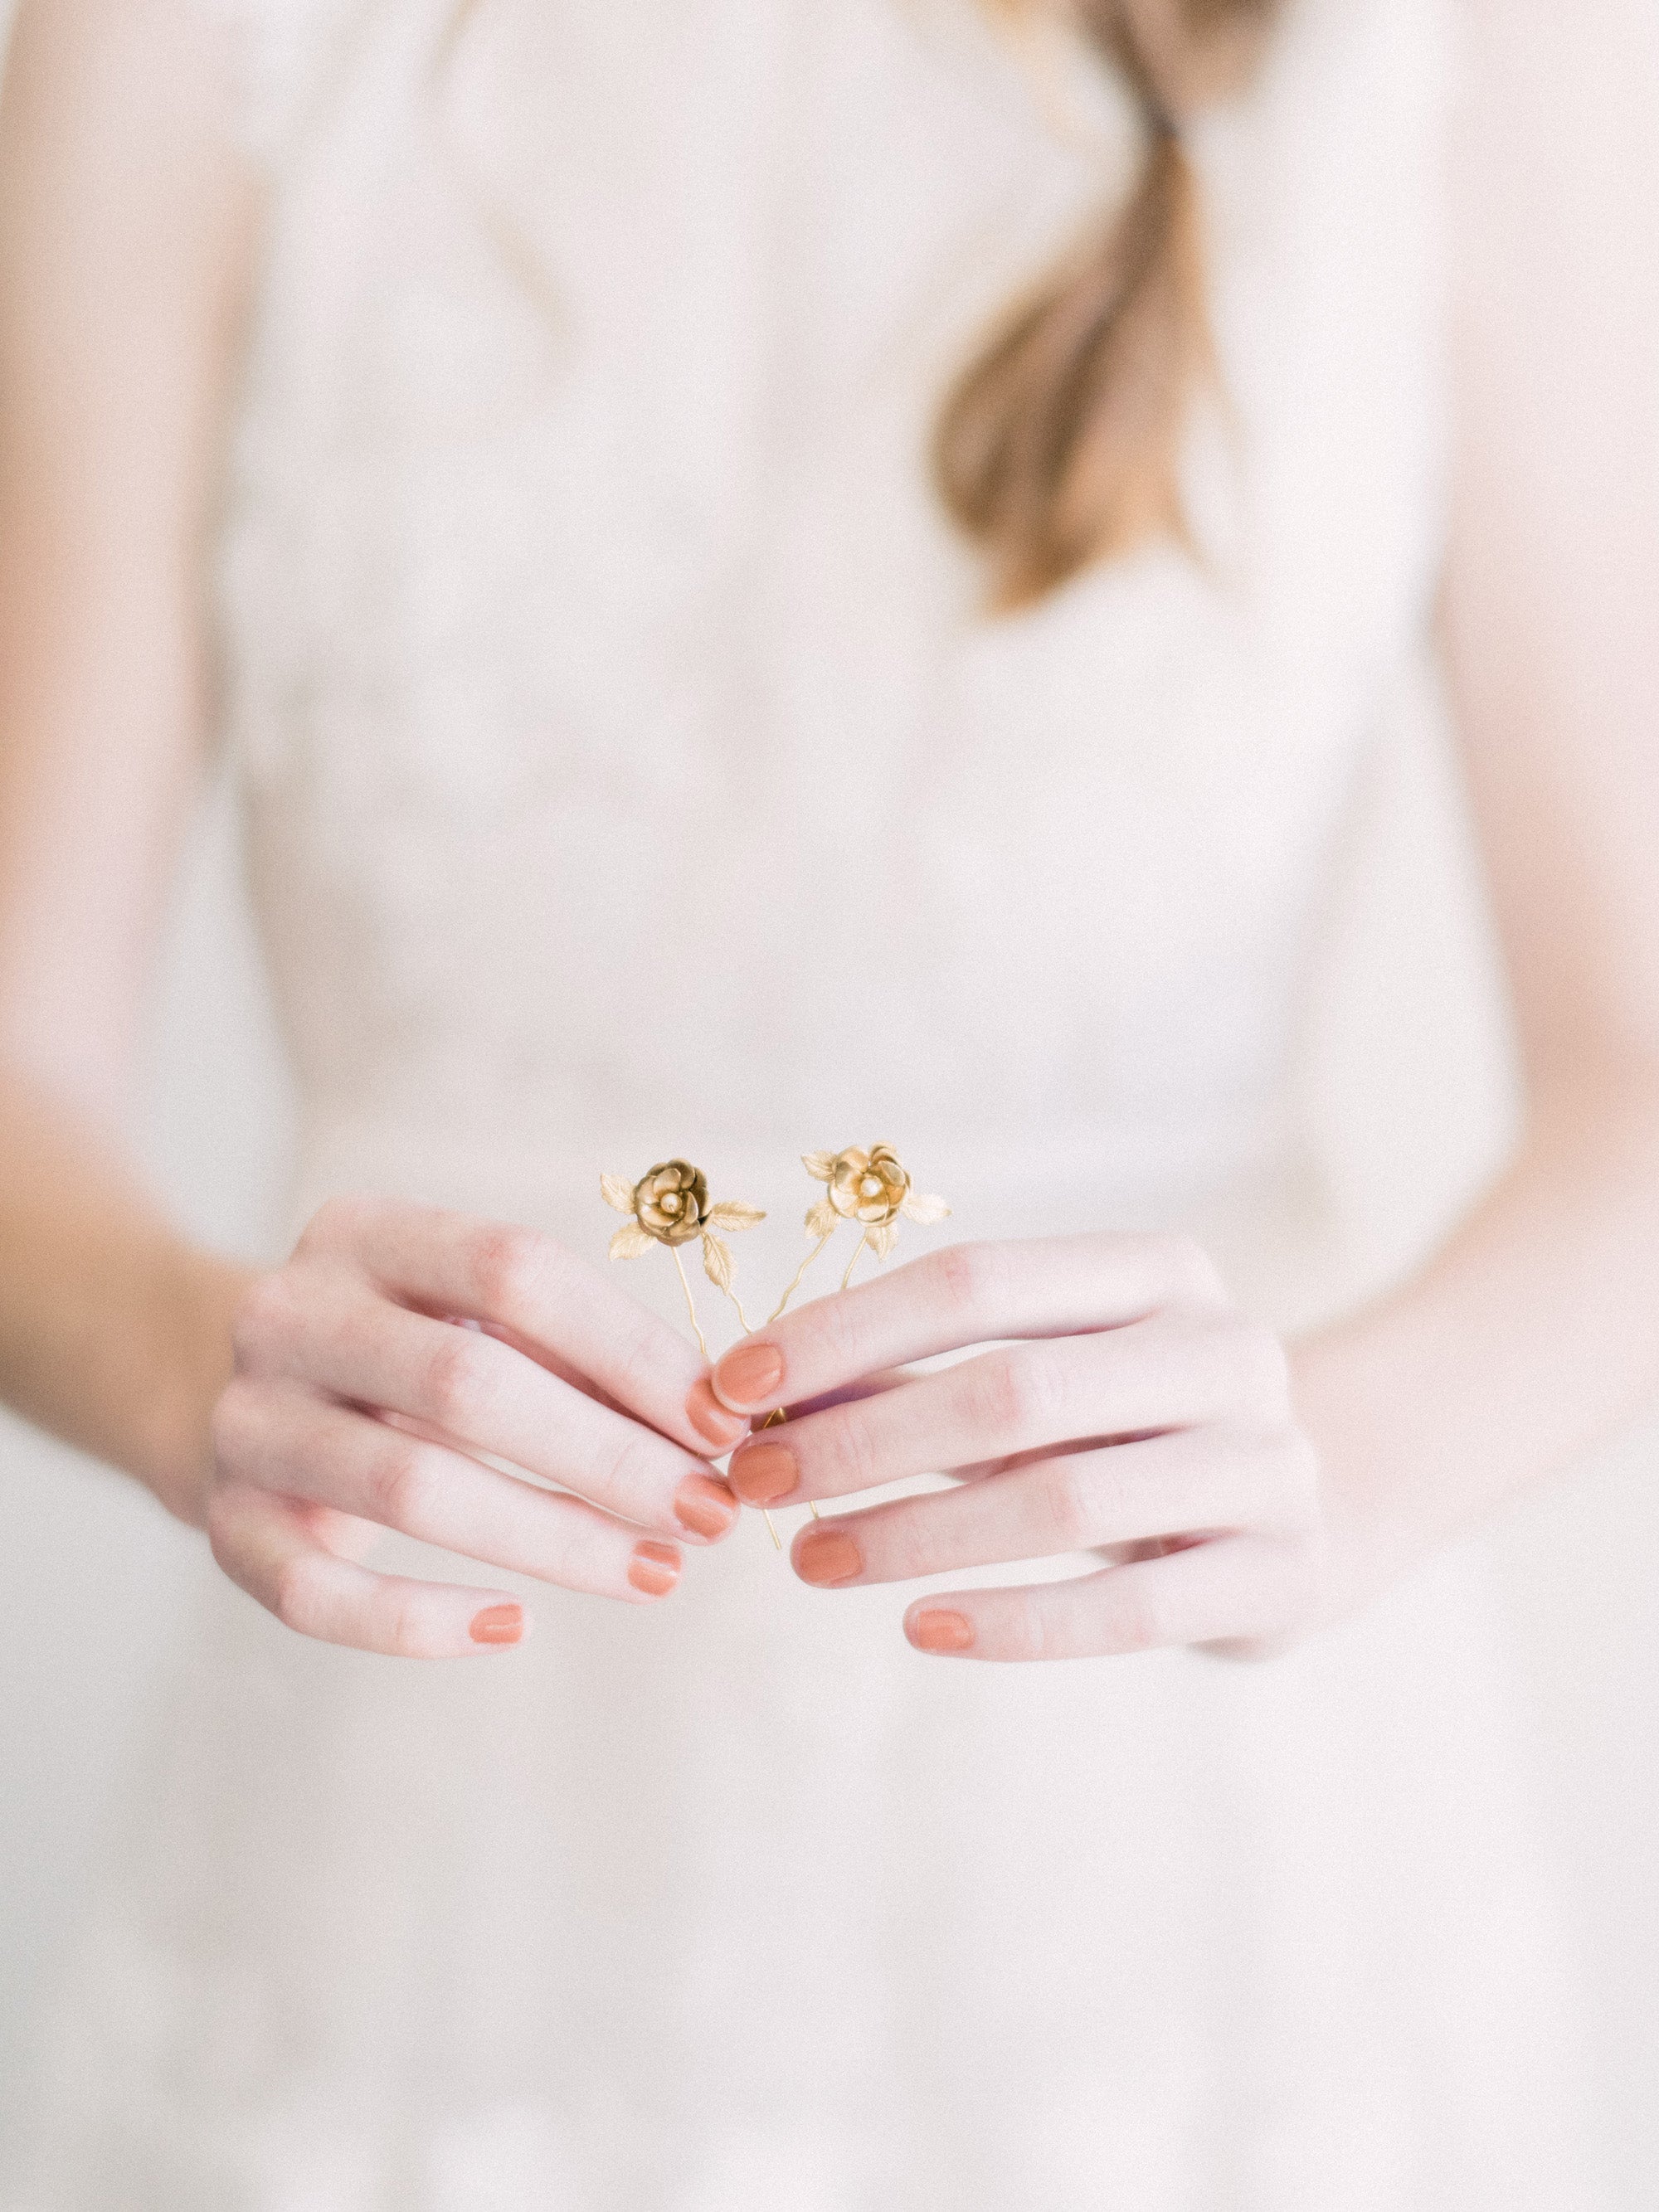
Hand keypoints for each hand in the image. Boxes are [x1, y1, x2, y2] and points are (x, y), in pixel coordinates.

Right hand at [208, 1197, 745, 1656]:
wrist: (199, 1378)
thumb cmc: (393, 1345)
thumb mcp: (460, 1310)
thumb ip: (570, 1349)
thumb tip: (712, 1425)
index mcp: (364, 1233)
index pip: (514, 1272)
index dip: (630, 1351)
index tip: (723, 1424)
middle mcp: (290, 1314)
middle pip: (467, 1383)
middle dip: (608, 1458)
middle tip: (710, 1515)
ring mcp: (246, 1422)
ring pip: (411, 1488)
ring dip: (554, 1541)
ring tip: (655, 1574)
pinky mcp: (222, 1526)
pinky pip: (319, 1595)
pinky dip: (420, 1622)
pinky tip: (515, 1628)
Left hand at [701, 1234, 1327, 1661]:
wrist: (1315, 1514)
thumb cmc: (1132, 1430)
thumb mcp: (1040, 1380)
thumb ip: (916, 1378)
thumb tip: (758, 1394)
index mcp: (1160, 1271)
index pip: (979, 1281)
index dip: (845, 1331)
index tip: (734, 1384)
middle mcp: (1225, 1350)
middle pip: (1015, 1388)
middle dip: (865, 1439)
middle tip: (756, 1483)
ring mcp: (1266, 1462)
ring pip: (1063, 1499)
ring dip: (915, 1533)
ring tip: (811, 1560)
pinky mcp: (1281, 1574)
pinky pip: (1129, 1610)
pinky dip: (1015, 1623)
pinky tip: (921, 1627)